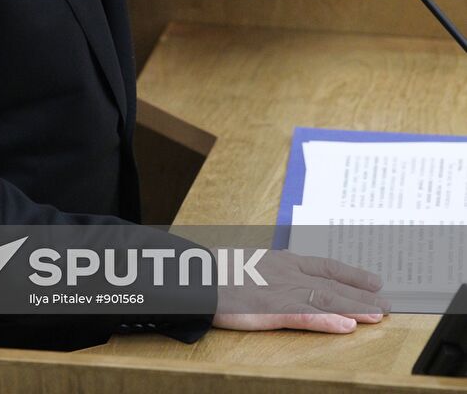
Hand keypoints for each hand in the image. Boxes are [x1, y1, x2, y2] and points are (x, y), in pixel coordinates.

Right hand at [212, 249, 389, 333]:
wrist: (200, 276)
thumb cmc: (222, 273)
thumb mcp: (255, 265)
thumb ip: (276, 271)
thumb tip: (293, 277)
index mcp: (284, 260)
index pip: (326, 265)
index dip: (352, 273)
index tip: (374, 280)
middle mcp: (288, 272)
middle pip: (333, 283)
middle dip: (362, 294)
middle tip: (387, 303)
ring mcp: (282, 290)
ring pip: (326, 299)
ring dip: (354, 307)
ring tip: (378, 315)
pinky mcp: (272, 308)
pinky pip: (306, 316)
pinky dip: (328, 321)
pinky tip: (346, 327)